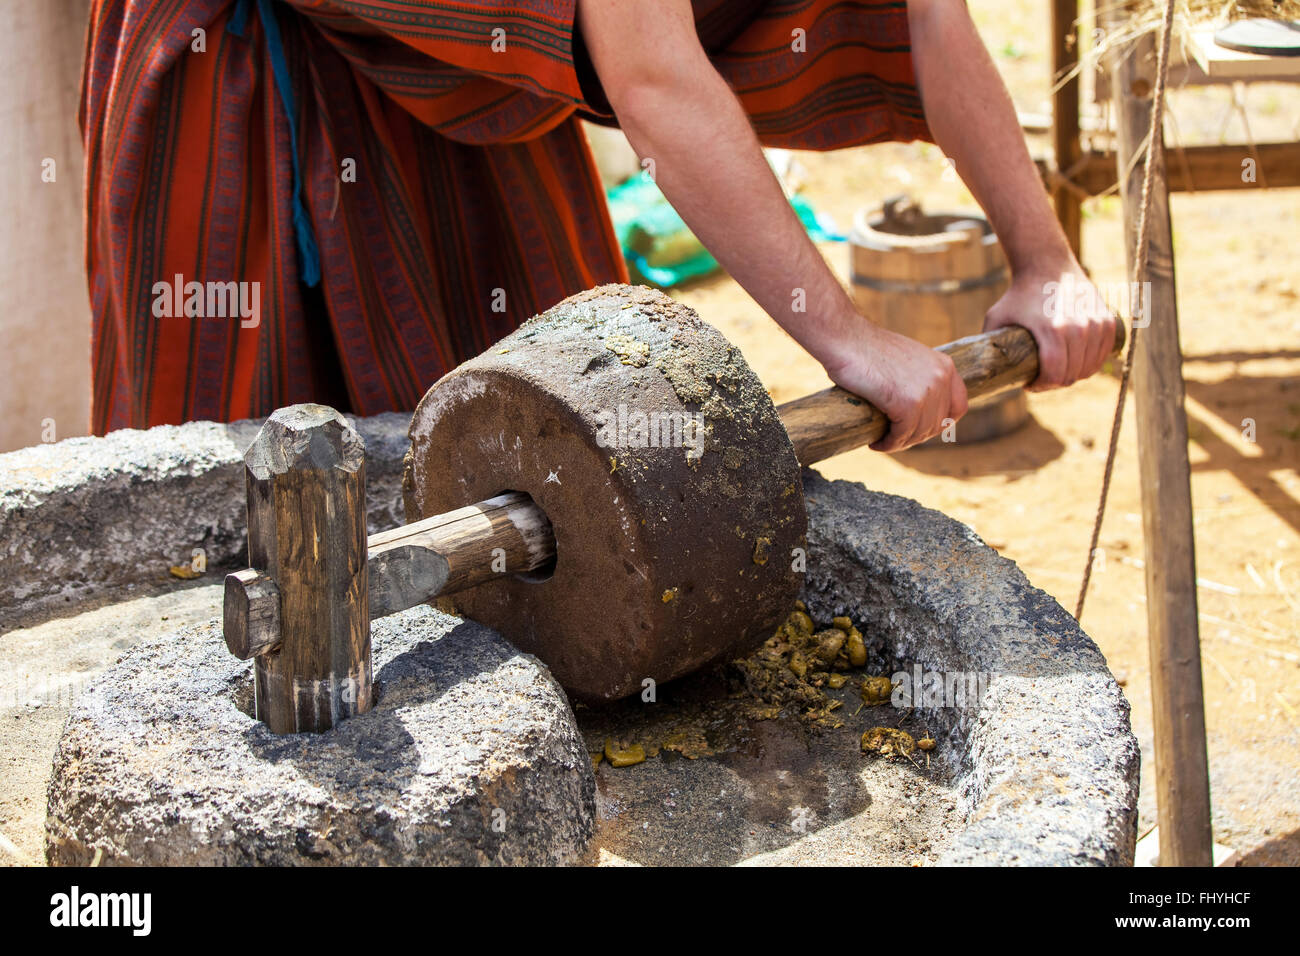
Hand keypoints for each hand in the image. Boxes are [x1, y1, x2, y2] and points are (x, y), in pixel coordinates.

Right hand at [823, 324, 968, 452]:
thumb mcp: (907, 361)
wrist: (845, 338)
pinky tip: (876, 443)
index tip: (920, 429)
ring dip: (900, 442)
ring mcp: (926, 391)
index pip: (958, 406)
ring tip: (882, 441)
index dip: (941, 424)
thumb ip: (920, 379)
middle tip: (893, 437)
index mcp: (944, 365)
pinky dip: (889, 443)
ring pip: (919, 433)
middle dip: (915, 436)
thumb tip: (920, 409)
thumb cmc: (866, 349)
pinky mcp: (906, 403)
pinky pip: (902, 434)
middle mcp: (940, 377)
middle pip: (937, 424)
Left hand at [984, 261, 1117, 391]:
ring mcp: (1096, 324)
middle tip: (1042, 379)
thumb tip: (980, 370)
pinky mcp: (1107, 320)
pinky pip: (1103, 354)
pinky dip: (1091, 363)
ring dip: (1073, 375)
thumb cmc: (1019, 294)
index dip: (1042, 386)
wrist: (1047, 264)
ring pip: (1089, 368)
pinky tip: (1076, 362)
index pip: (1055, 375)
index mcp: (1052, 330)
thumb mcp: (996, 317)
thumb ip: (988, 344)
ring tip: (1058, 371)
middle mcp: (1079, 327)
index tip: (1031, 384)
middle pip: (1072, 375)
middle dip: (1055, 383)